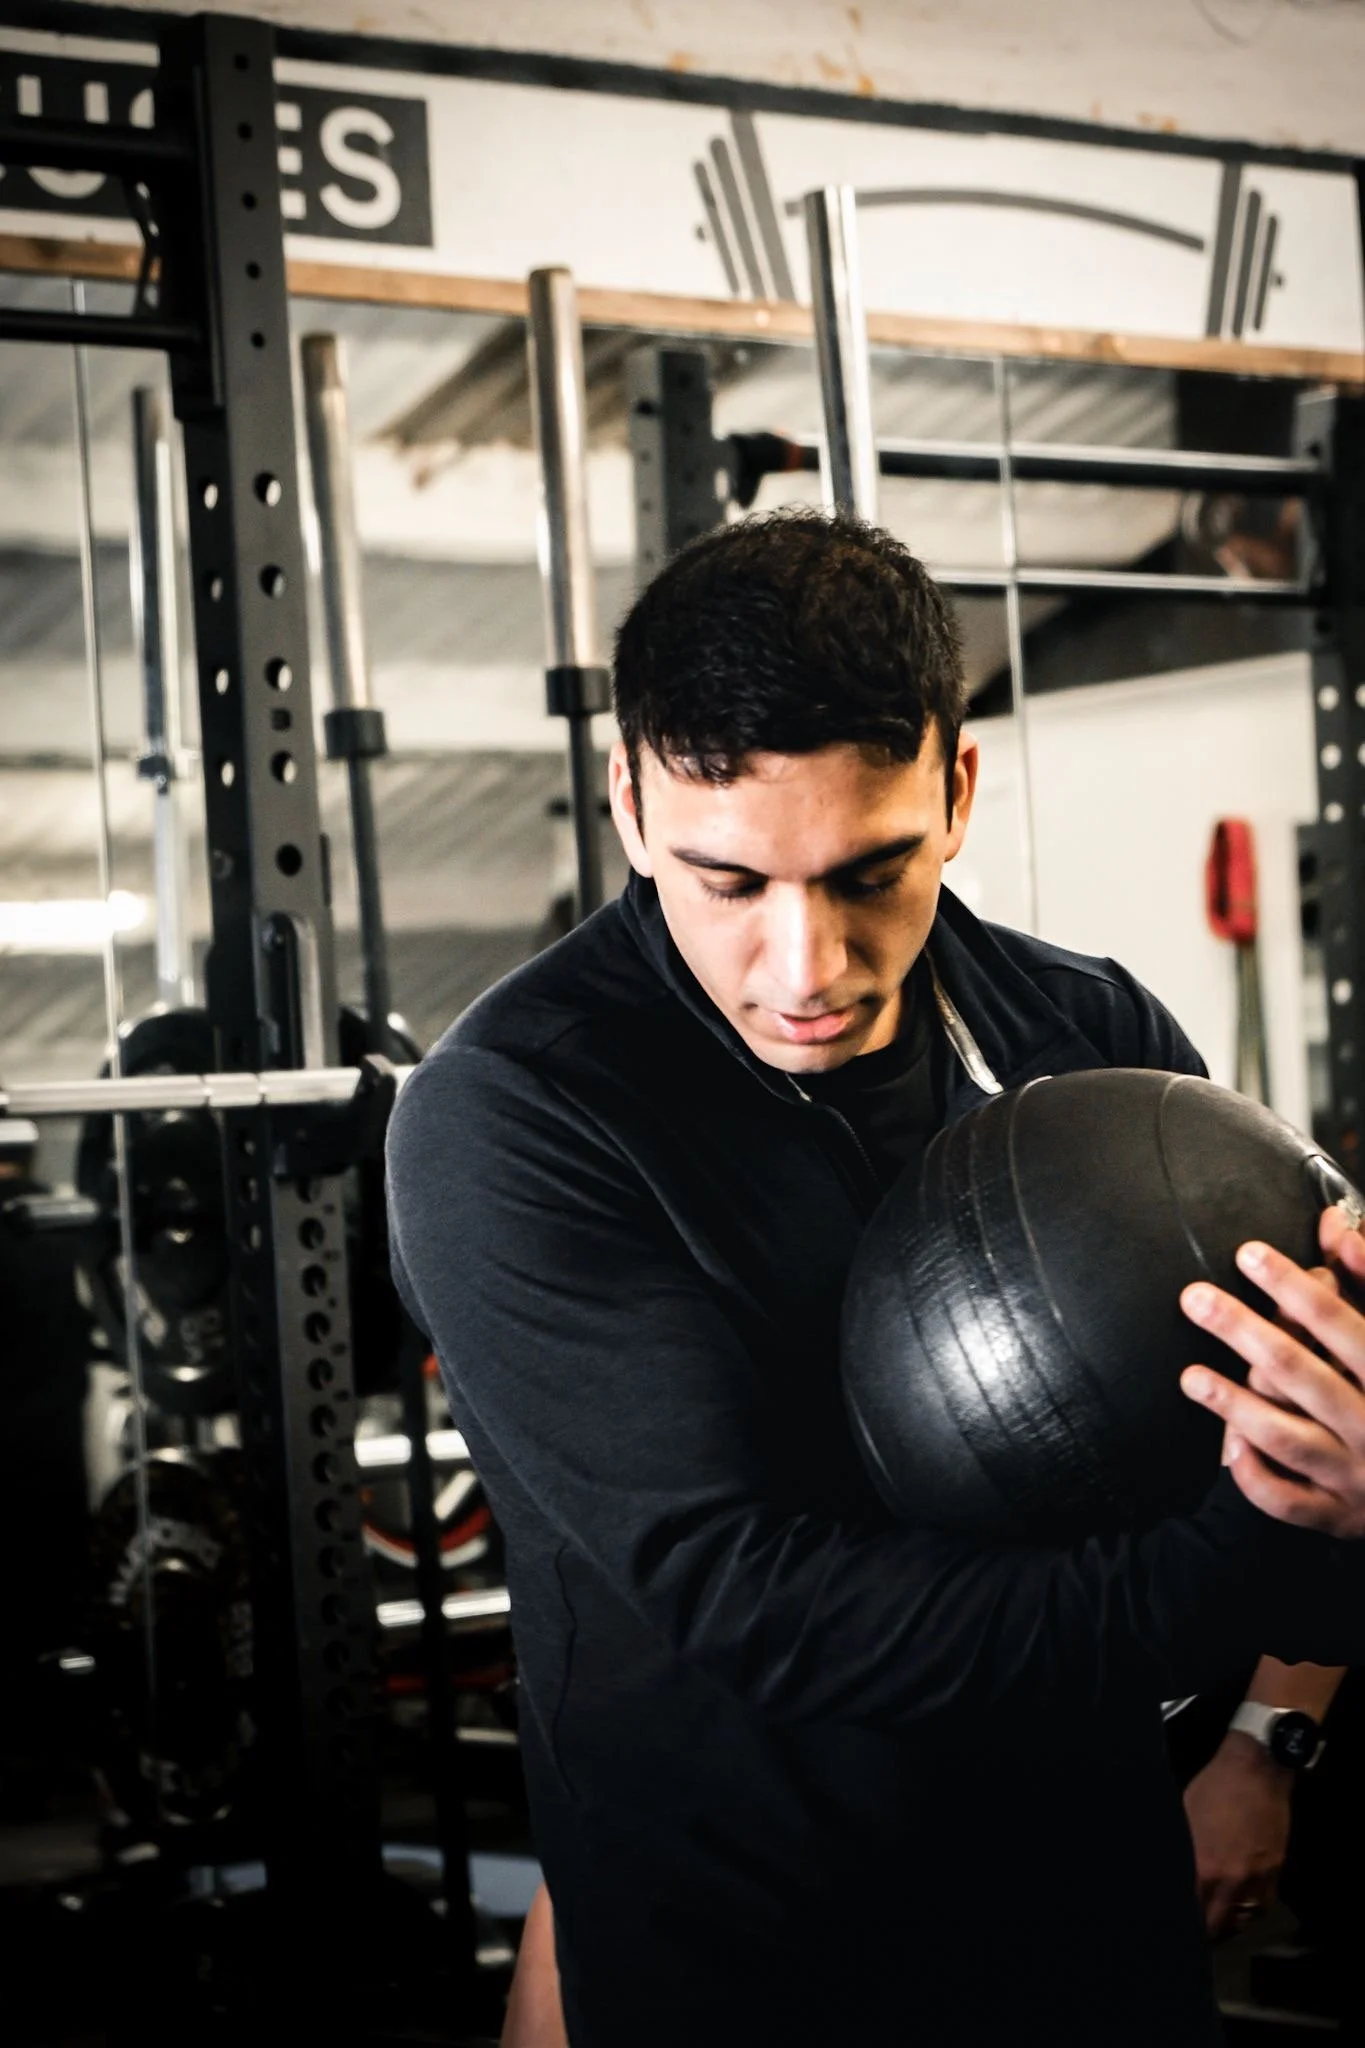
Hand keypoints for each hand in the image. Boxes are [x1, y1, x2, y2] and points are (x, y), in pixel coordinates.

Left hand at [1180, 1206, 1364, 1536]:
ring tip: (1192, 1376)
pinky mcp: (1338, 1515)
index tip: (1248, 1253)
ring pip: (1290, 1440)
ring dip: (1236, 1406)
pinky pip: (1291, 1503)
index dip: (1296, 1288)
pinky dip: (1258, 1477)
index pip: (1346, 1326)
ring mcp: (1356, 1474)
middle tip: (1196, 1298)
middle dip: (1246, 1332)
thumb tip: (1334, 1224)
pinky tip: (1229, 1446)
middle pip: (1304, 1375)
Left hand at [1182, 1735, 1292, 1940]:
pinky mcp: (1275, 1870)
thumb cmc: (1214, 1787)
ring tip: (1218, 1924)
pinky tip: (1240, 1910)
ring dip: (1229, 1924)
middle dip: (1206, 1929)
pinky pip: (1263, 1904)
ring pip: (1242, 1918)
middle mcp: (1232, 1880)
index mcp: (1205, 1866)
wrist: (1257, 1771)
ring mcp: (1257, 1877)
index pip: (1193, 1908)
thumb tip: (1174, 1869)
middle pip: (1218, 1921)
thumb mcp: (1184, 1815)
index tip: (1178, 1924)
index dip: (1185, 1920)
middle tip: (1196, 1931)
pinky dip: (1251, 1912)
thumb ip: (1182, 1849)